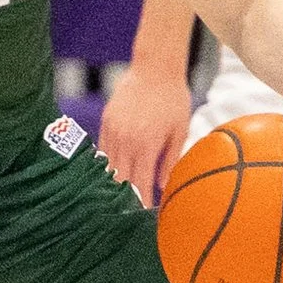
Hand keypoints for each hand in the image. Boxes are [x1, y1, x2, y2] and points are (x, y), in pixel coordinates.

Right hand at [98, 63, 192, 204]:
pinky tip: (110, 174)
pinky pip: (102, 150)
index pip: (140, 182)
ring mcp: (112, 130)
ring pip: (108, 166)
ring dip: (112, 183)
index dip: (141, 202)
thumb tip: (165, 185)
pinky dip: (106, 164)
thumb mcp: (180, 130)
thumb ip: (171, 159)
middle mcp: (125, 140)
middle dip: (124, 198)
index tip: (143, 216)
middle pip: (120, 179)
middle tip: (128, 213)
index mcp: (146, 144)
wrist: (154, 67)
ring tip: (116, 198)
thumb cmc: (173, 98)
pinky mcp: (106, 121)